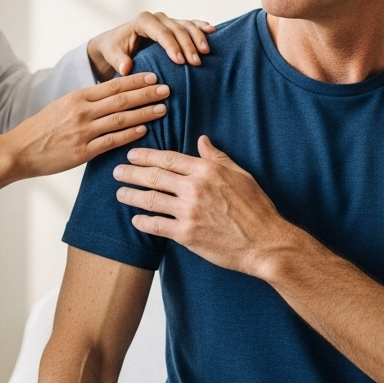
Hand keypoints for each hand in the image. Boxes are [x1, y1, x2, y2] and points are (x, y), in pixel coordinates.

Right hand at [0, 73, 169, 195]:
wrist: (20, 150)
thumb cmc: (42, 129)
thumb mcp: (62, 106)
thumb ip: (85, 101)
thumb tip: (109, 96)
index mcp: (77, 97)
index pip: (112, 85)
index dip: (135, 80)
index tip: (153, 76)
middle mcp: (82, 111)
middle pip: (121, 99)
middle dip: (146, 93)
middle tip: (167, 89)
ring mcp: (83, 131)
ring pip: (121, 118)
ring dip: (144, 113)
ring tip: (163, 108)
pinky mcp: (83, 151)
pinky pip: (112, 141)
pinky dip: (130, 134)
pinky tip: (145, 130)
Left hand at [87, 12, 214, 80]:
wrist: (116, 42)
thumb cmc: (114, 48)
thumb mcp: (112, 54)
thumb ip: (118, 60)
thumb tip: (126, 68)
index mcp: (142, 21)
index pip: (161, 32)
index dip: (172, 46)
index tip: (180, 61)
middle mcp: (157, 17)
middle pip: (177, 29)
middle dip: (188, 45)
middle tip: (196, 63)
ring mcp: (167, 20)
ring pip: (186, 25)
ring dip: (198, 37)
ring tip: (206, 52)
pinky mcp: (174, 25)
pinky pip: (190, 24)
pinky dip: (201, 27)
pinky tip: (212, 31)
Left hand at [112, 135, 298, 277]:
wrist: (265, 242)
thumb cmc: (256, 208)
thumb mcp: (240, 174)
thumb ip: (217, 157)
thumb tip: (202, 140)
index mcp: (206, 170)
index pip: (168, 158)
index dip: (146, 156)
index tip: (133, 155)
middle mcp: (194, 188)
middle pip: (154, 176)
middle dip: (132, 173)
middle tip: (117, 171)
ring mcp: (189, 211)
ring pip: (151, 199)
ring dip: (131, 195)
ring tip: (120, 193)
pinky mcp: (187, 234)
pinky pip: (157, 225)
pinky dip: (143, 221)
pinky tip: (135, 219)